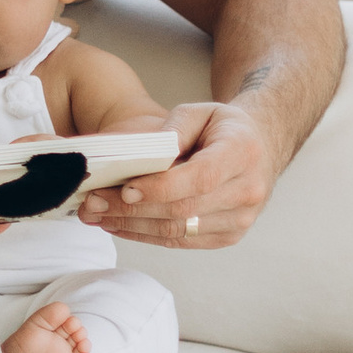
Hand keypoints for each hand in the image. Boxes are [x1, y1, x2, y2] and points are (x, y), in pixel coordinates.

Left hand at [81, 98, 274, 250]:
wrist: (260, 148)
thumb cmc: (223, 127)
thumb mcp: (201, 111)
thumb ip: (174, 128)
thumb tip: (143, 154)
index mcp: (243, 153)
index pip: (200, 178)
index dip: (161, 187)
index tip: (125, 187)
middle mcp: (248, 190)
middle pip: (182, 209)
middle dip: (131, 208)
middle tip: (92, 202)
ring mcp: (240, 219)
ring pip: (178, 231)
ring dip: (131, 225)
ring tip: (96, 215)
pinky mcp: (228, 236)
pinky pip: (180, 241)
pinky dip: (145, 235)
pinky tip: (117, 225)